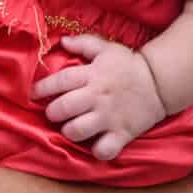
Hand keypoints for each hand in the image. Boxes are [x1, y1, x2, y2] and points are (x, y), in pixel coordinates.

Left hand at [32, 34, 166, 160]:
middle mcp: (97, 96)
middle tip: (53, 112)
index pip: (60, 81)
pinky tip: (94, 144)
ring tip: (70, 127)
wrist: (159, 82)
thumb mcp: (106, 48)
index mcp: (92, 75)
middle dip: (52, 112)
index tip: (33, 93)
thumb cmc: (128, 64)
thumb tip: (61, 41)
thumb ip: (83, 43)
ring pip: (78, 130)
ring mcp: (109, 117)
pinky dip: (97, 150)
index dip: (42, 88)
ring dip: (69, 131)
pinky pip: (104, 150)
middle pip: (64, 108)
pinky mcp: (122, 133)